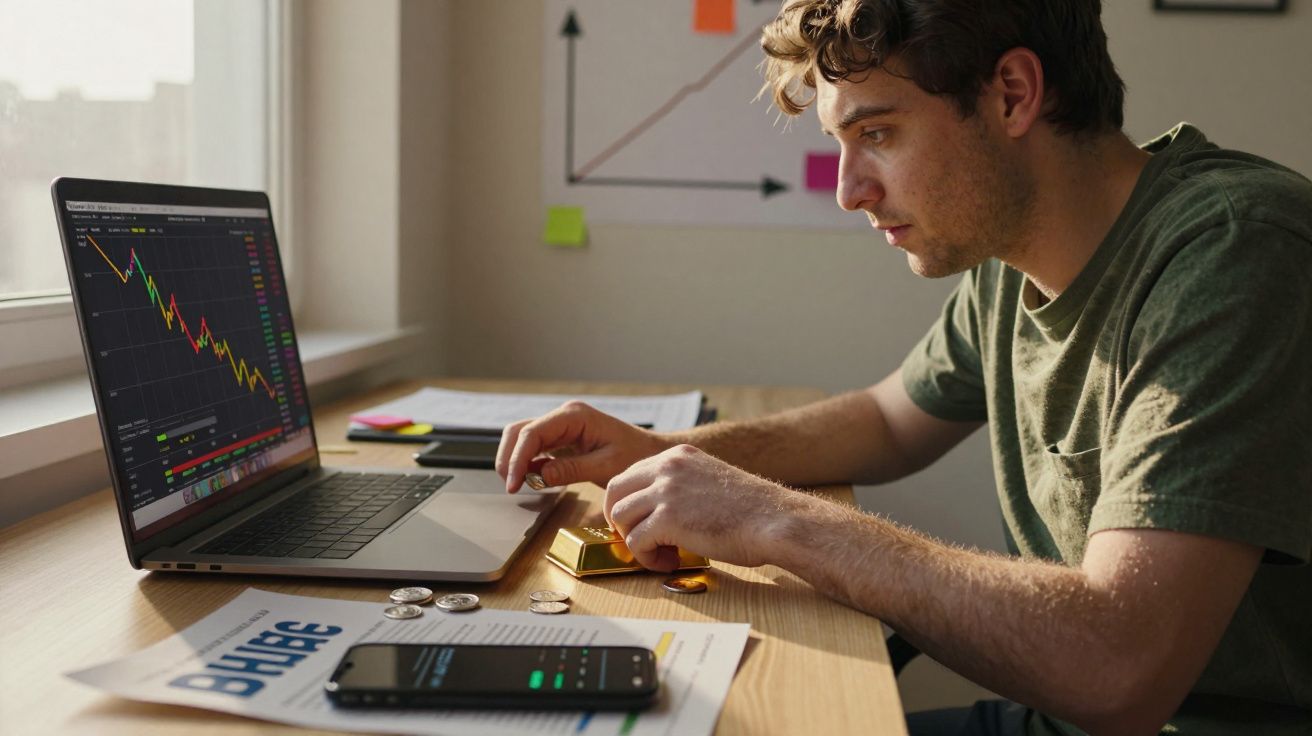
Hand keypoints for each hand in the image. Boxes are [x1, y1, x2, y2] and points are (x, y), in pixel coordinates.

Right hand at [496, 401, 671, 492]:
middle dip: (509, 457)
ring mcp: (560, 426)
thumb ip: (572, 469)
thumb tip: (539, 475)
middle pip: (519, 431)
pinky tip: (530, 480)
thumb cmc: (635, 456)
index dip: (518, 458)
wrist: (650, 452)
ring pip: (522, 437)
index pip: (533, 433)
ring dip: (515, 459)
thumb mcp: (606, 466)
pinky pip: (534, 447)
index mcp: (574, 416)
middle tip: (510, 486)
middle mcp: (564, 416)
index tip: (513, 483)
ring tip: (518, 484)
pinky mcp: (561, 439)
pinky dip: (526, 462)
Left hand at [604, 444, 795, 570]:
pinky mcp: (667, 518)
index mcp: (678, 456)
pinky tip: (669, 562)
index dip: (628, 503)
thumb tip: (655, 512)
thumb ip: (681, 488)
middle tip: (638, 539)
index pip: (631, 474)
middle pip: (615, 491)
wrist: (775, 520)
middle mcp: (668, 467)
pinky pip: (636, 542)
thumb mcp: (709, 482)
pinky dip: (647, 558)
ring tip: (662, 553)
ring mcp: (666, 490)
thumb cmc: (751, 510)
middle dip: (620, 520)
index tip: (637, 523)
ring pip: (621, 517)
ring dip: (635, 541)